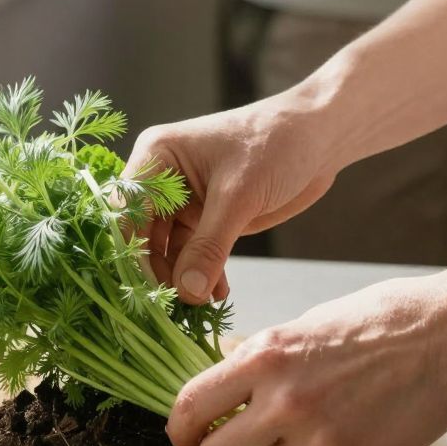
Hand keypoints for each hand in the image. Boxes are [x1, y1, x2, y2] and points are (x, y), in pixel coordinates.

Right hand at [127, 96, 340, 304]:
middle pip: (143, 236)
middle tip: (177, 307)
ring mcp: (185, 201)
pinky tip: (219, 295)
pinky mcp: (208, 218)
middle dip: (159, 273)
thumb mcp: (238, 195)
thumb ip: (210, 245)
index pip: (128, 212)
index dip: (132, 252)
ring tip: (201, 306)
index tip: (147, 292)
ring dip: (182, 279)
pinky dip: (204, 276)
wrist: (318, 138)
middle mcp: (163, 179)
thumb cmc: (274, 144)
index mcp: (157, 157)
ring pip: (168, 250)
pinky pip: (195, 254)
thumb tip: (187, 292)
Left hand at [167, 272, 446, 445]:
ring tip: (297, 443)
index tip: (185, 438)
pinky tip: (339, 445)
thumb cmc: (381, 319)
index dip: (180, 431)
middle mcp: (284, 400)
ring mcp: (319, 438)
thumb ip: (266, 361)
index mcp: (266, 355)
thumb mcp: (307, 326)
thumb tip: (229, 390)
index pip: (190, 407)